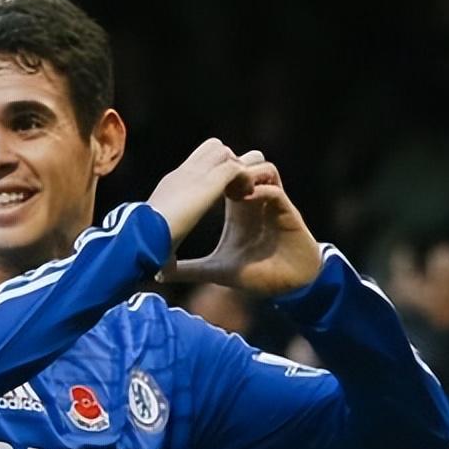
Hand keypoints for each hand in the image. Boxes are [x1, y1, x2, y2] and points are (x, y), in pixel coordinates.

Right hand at [147, 139, 259, 250]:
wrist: (144, 237)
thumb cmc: (147, 247)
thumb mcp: (160, 244)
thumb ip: (165, 249)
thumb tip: (161, 273)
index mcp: (172, 185)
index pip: (197, 164)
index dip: (214, 173)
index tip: (223, 194)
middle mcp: (184, 173)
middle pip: (213, 147)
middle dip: (229, 163)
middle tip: (235, 190)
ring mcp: (196, 174)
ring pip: (225, 151)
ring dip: (238, 169)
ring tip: (241, 194)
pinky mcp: (210, 182)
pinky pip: (237, 168)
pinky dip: (244, 180)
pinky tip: (243, 200)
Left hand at [161, 155, 321, 296]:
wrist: (289, 286)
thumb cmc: (258, 274)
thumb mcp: (216, 271)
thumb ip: (189, 269)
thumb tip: (160, 274)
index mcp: (239, 207)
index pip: (224, 175)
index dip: (210, 173)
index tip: (193, 187)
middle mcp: (256, 199)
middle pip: (244, 162)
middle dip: (229, 166)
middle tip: (214, 184)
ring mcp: (272, 203)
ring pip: (263, 166)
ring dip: (246, 174)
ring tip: (231, 193)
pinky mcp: (287, 212)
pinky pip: (275, 189)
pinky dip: (260, 190)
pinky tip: (244, 203)